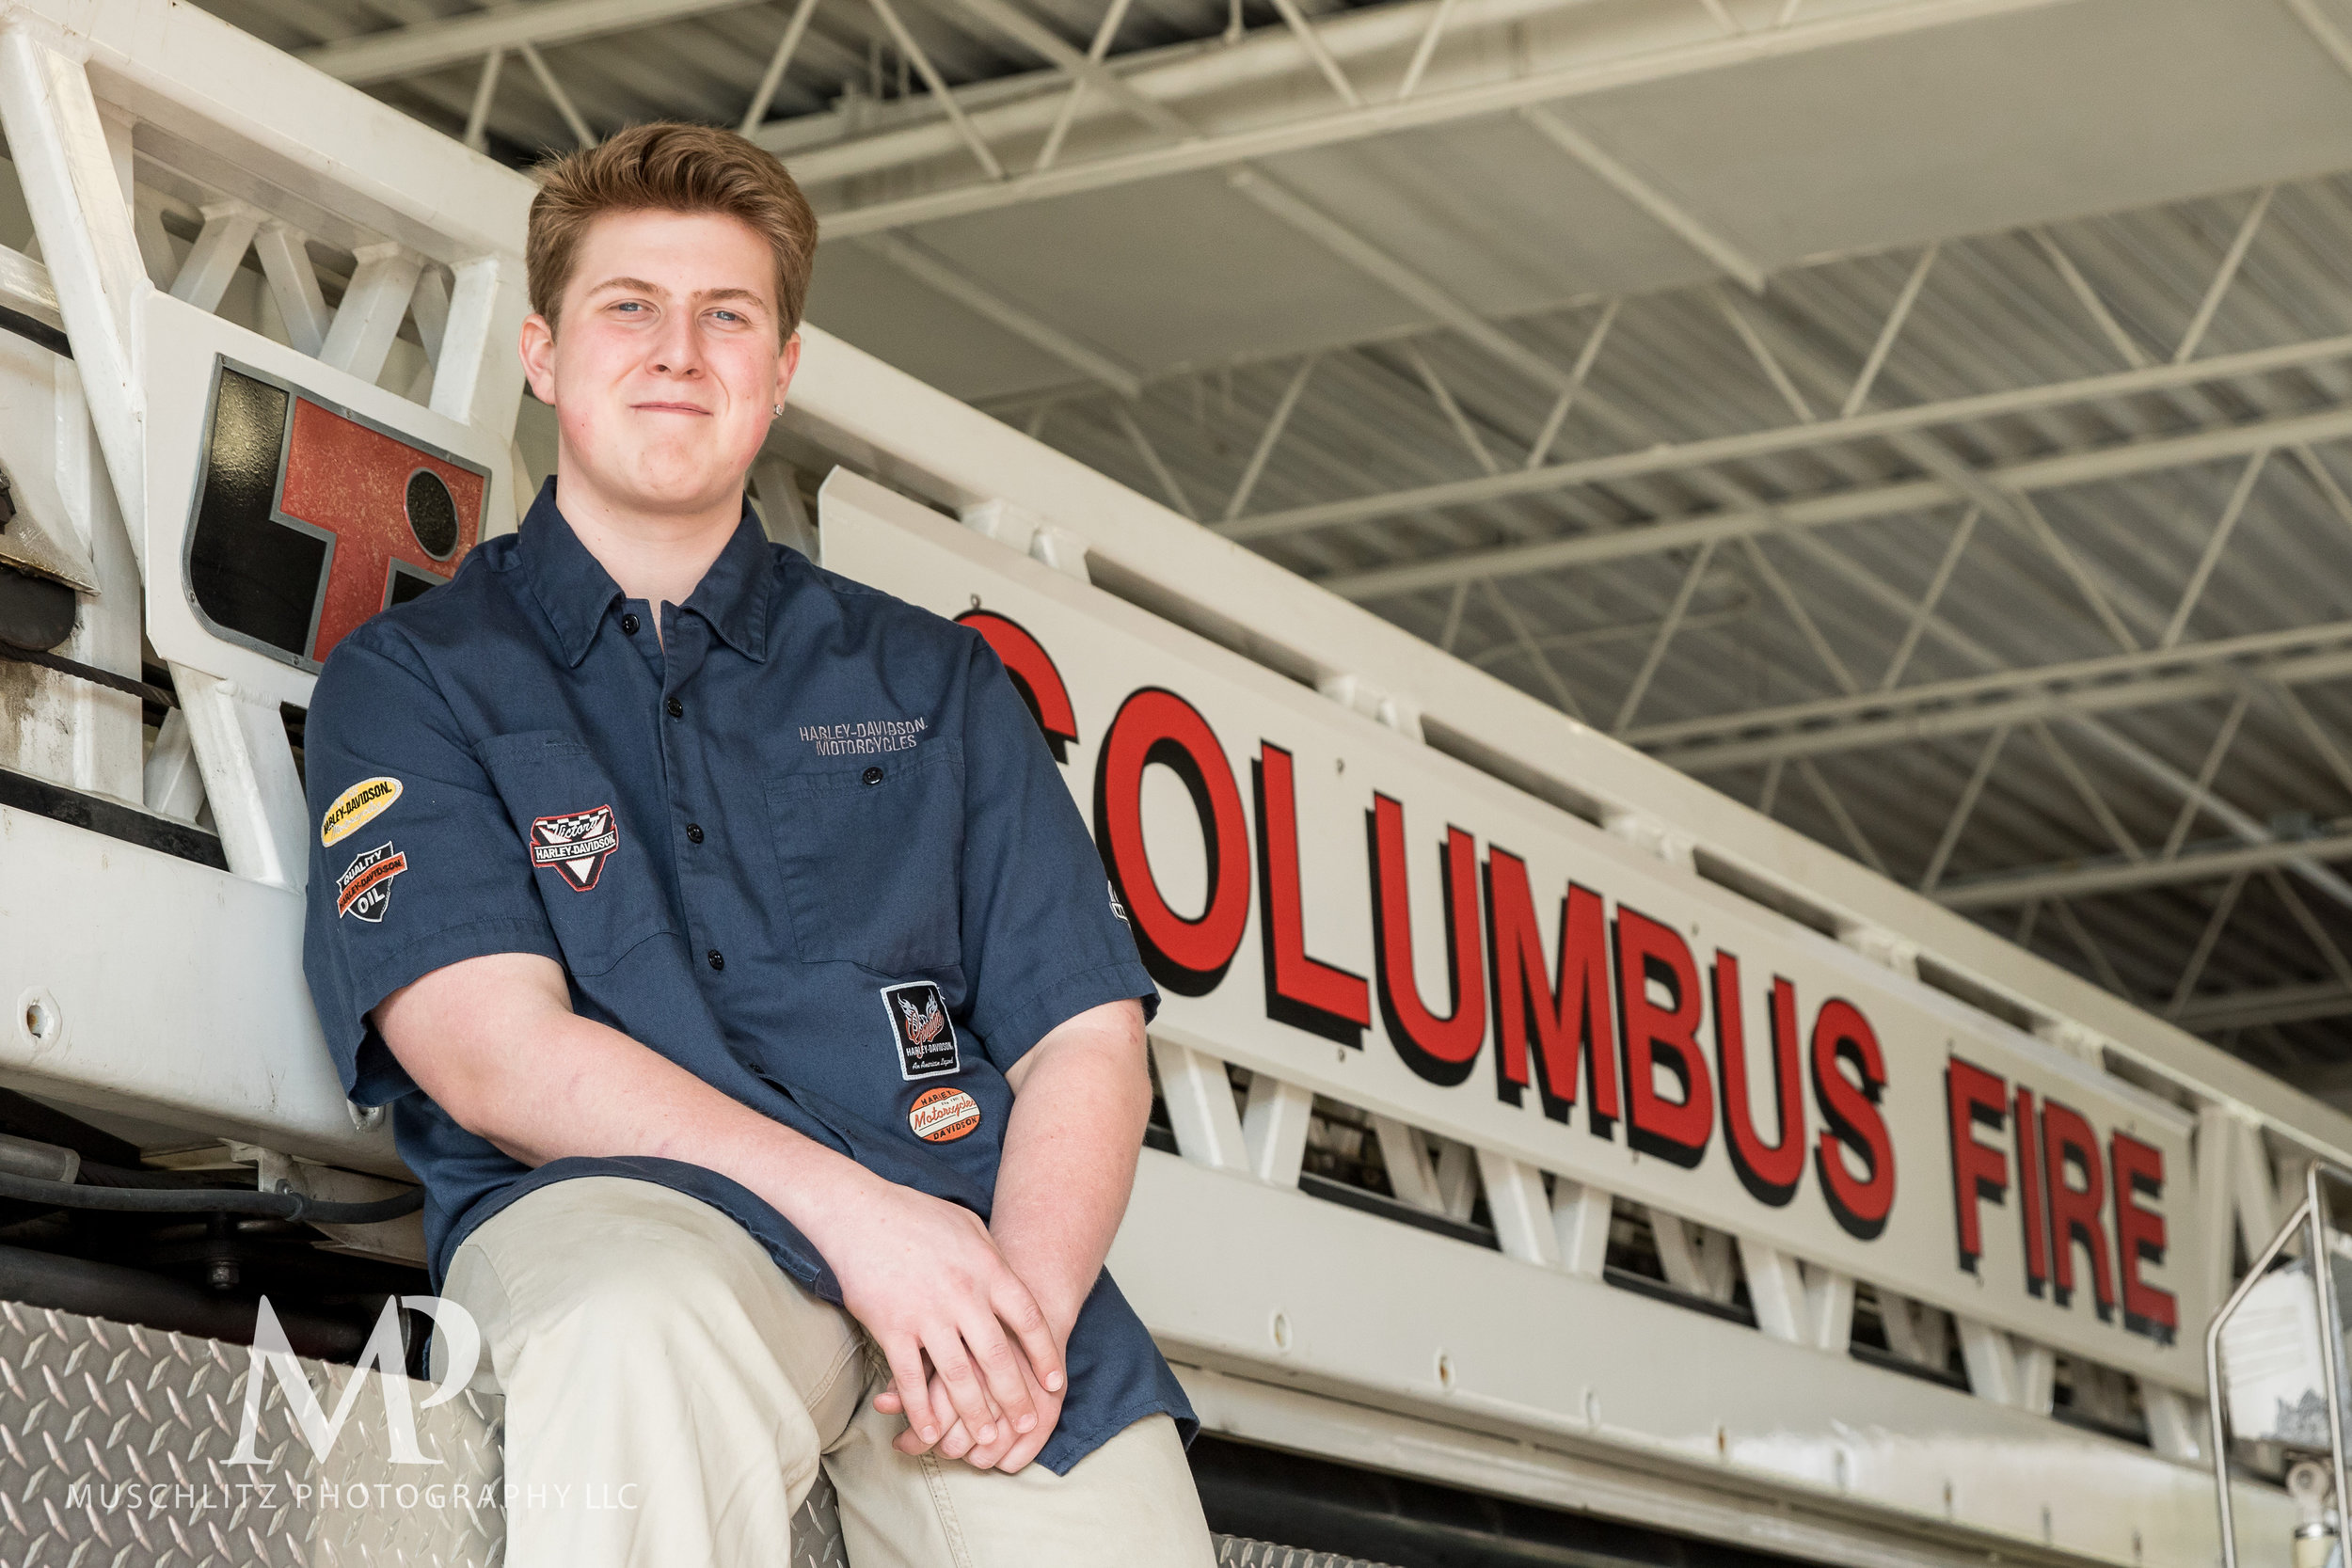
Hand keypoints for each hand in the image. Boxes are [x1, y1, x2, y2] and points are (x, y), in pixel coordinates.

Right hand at [796, 1172, 1063, 1450]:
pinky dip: (921, 1410)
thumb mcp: (969, 1226)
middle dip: (1015, 1397)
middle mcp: (963, 1295)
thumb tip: (1013, 1281)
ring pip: (958, 1376)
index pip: (1028, 1320)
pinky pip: (910, 1379)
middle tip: (1025, 1425)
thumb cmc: (916, 1216)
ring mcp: (927, 1314)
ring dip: (974, 1413)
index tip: (1053, 1384)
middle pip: (998, 1357)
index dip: (1044, 1355)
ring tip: (985, 1439)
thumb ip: (993, 1259)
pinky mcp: (892, 1328)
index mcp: (987, 1268)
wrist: (860, 1213)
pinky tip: (930, 1431)